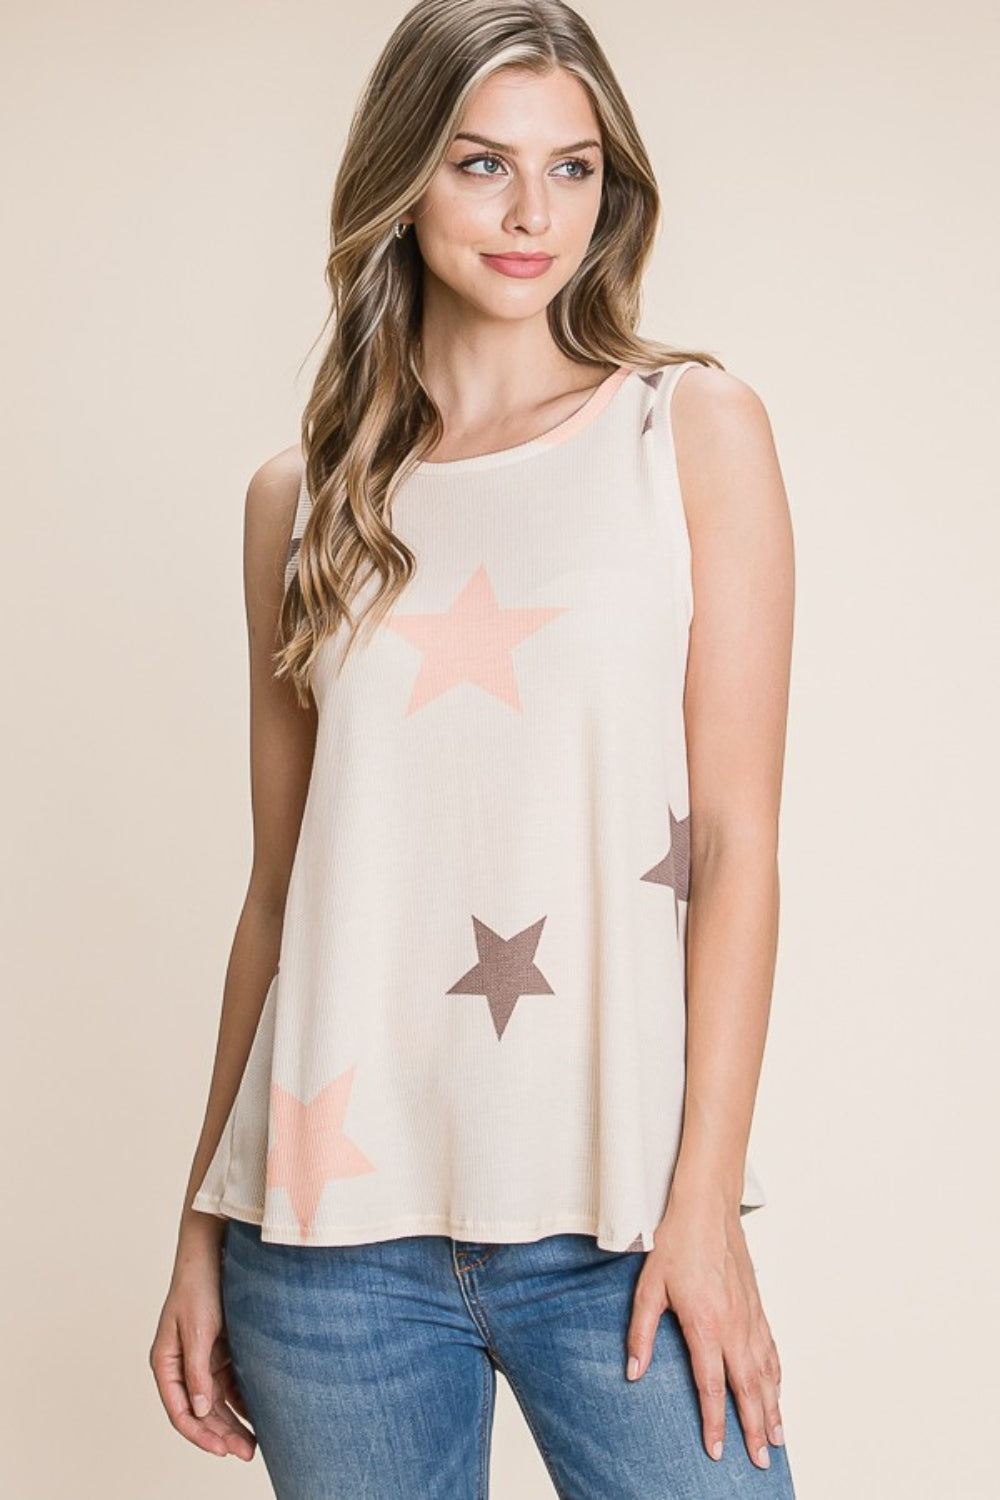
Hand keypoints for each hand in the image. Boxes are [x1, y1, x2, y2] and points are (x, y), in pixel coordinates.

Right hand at [149, 1255, 256, 1461]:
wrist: (213, 1250)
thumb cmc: (198, 1286)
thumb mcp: (198, 1329)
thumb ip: (197, 1371)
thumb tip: (202, 1411)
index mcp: (166, 1363)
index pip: (181, 1411)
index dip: (200, 1435)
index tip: (222, 1450)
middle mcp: (182, 1366)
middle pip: (201, 1412)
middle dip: (221, 1435)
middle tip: (246, 1453)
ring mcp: (201, 1360)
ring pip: (217, 1402)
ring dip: (232, 1423)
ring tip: (253, 1445)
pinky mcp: (219, 1351)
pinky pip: (230, 1384)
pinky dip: (242, 1402)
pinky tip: (258, 1416)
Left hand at [624, 1197, 785, 1468]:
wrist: (706, 1210)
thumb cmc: (676, 1244)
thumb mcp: (648, 1287)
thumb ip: (641, 1333)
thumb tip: (634, 1373)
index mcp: (705, 1325)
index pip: (712, 1386)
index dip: (715, 1422)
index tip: (716, 1451)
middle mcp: (734, 1326)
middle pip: (748, 1388)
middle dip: (754, 1429)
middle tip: (761, 1462)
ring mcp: (750, 1317)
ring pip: (765, 1373)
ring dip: (772, 1408)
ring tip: (777, 1440)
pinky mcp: (757, 1306)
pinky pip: (771, 1350)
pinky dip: (777, 1377)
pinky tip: (777, 1392)